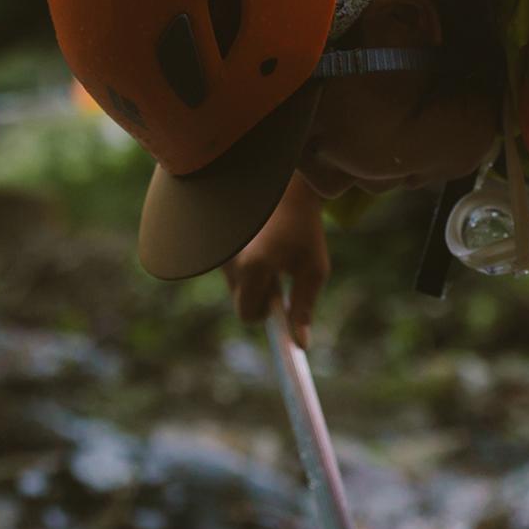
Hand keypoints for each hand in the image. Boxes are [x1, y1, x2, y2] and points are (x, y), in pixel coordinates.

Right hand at [224, 173, 329, 347]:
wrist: (282, 183)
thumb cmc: (303, 228)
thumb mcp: (314, 268)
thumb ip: (305, 307)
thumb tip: (300, 345)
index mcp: (255, 266)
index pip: (249, 314)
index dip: (264, 316)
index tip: (278, 314)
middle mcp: (230, 260)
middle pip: (241, 301)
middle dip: (261, 298)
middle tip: (282, 278)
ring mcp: (219, 250)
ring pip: (236, 284)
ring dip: (254, 278)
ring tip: (273, 250)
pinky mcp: (214, 243)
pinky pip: (231, 268)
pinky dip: (245, 262)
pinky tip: (257, 240)